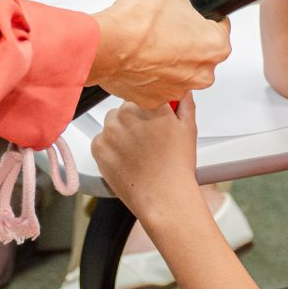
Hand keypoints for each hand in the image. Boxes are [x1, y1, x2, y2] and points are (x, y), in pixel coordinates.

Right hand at [89, 0, 231, 106]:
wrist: (103, 46)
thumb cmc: (136, 21)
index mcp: (214, 46)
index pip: (220, 25)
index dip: (204, 15)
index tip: (189, 13)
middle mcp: (202, 73)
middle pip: (202, 49)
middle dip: (188, 36)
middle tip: (166, 23)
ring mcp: (178, 89)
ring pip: (181, 67)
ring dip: (171, 55)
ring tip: (151, 39)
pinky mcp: (155, 99)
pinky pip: (160, 83)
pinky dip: (152, 71)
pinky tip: (140, 56)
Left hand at [92, 93, 201, 220]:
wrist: (162, 197)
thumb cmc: (177, 167)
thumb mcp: (188, 129)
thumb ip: (185, 104)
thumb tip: (183, 91)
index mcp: (150, 104)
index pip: (145, 93)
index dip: (150, 104)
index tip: (154, 115)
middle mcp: (127, 113)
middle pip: (127, 106)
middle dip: (135, 117)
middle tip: (148, 137)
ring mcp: (111, 130)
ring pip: (113, 121)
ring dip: (121, 129)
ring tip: (136, 149)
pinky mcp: (98, 147)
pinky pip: (101, 139)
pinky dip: (109, 146)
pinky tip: (126, 158)